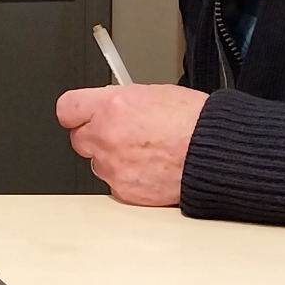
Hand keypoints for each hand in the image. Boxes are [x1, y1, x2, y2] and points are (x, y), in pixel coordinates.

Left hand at [54, 84, 208, 206]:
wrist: (217, 154)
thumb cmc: (196, 122)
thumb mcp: (154, 93)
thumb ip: (121, 101)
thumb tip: (109, 105)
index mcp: (112, 107)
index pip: (67, 109)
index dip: (76, 112)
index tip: (81, 115)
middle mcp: (106, 137)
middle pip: (79, 139)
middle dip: (97, 136)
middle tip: (121, 134)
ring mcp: (113, 167)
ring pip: (98, 163)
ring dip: (113, 159)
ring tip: (145, 153)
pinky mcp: (125, 191)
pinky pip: (116, 184)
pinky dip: (129, 179)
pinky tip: (151, 169)